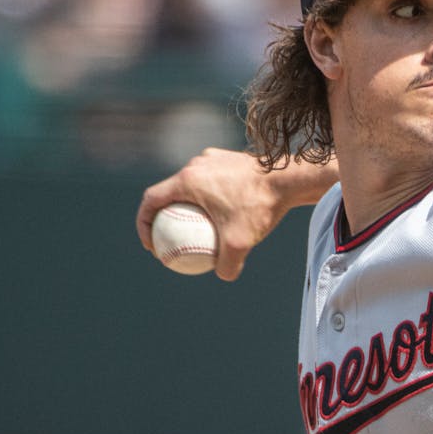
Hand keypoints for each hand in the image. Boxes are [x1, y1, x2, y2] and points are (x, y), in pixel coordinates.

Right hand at [136, 148, 319, 280]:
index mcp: (188, 180)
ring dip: (187, 206)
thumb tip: (222, 275)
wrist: (289, 177)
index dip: (143, 223)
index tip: (151, 244)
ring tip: (196, 230)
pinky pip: (211, 181)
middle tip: (170, 239)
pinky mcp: (227, 159)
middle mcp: (196, 165)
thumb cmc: (260, 206)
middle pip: (169, 192)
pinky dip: (209, 199)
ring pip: (191, 186)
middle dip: (164, 217)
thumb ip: (226, 264)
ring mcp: (212, 159)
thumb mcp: (241, 242)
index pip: (151, 200)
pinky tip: (223, 218)